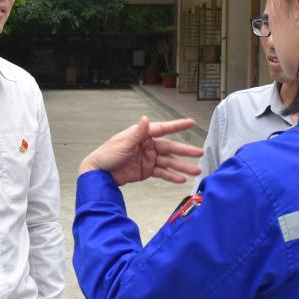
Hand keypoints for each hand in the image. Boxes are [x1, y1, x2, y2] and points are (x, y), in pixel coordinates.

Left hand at [78, 116, 201, 185]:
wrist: (99, 174)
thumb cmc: (107, 155)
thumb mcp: (123, 143)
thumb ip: (137, 133)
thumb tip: (145, 118)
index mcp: (142, 135)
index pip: (163, 129)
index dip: (177, 126)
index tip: (191, 122)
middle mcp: (147, 145)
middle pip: (170, 148)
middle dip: (185, 151)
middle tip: (200, 153)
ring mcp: (148, 158)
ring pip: (169, 162)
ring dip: (182, 167)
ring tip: (196, 171)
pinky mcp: (146, 170)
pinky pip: (162, 173)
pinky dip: (172, 176)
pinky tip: (181, 179)